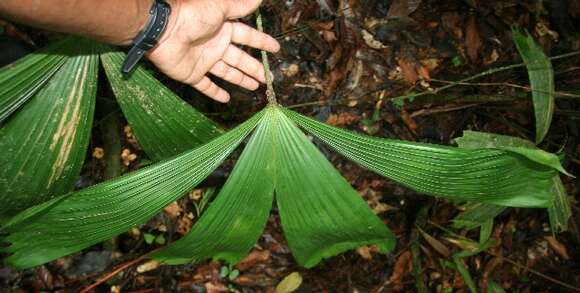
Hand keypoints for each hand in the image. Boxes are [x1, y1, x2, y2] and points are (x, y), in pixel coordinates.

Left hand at [146, 0, 279, 102]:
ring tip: (256, 87)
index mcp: (223, 28)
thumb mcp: (220, 7)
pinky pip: (206, 85)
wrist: (162, 30)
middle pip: (240, 58)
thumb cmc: (192, 15)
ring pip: (227, 72)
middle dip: (255, 68)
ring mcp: (203, 60)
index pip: (247, 37)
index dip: (262, 42)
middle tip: (269, 78)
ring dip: (241, 80)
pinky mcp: (192, 74)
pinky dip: (215, 92)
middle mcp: (215, 45)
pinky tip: (226, 99)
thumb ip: (240, 6)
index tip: (275, 49)